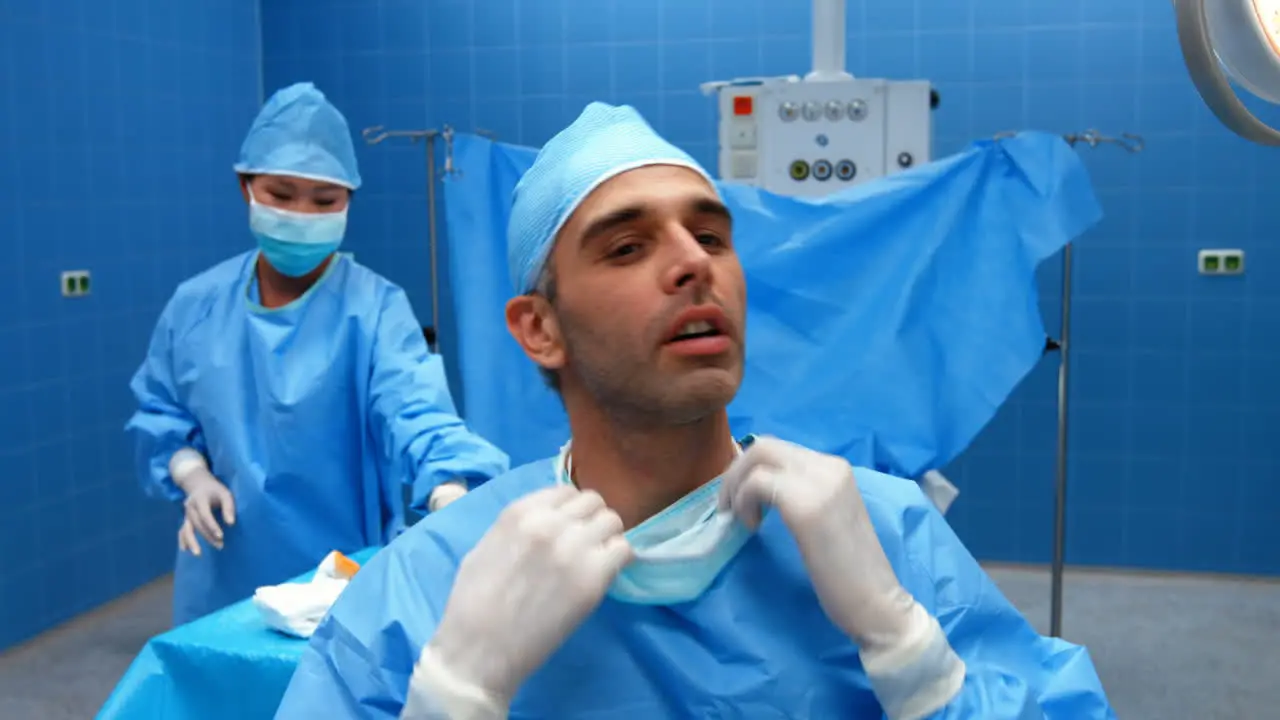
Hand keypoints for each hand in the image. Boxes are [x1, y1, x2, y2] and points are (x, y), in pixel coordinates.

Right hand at [170, 450, 235, 551]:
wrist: (198, 483)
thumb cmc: (215, 490)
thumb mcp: (225, 493)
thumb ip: (228, 507)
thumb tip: (231, 523)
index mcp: (200, 499)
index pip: (205, 515)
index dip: (212, 526)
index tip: (221, 536)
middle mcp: (190, 507)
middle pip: (197, 524)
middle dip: (207, 536)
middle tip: (220, 546)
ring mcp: (186, 514)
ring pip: (187, 529)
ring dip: (192, 541)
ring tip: (198, 554)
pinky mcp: (186, 518)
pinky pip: (182, 530)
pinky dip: (183, 539)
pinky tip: (185, 550)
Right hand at [422, 485, 632, 703]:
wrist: (479, 650)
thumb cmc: (472, 604)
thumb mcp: (484, 547)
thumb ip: (517, 528)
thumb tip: (546, 521)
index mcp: (520, 512)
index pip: (566, 491)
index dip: (572, 509)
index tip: (572, 526)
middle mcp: (550, 523)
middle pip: (593, 503)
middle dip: (592, 520)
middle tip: (587, 544)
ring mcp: (574, 549)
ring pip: (613, 522)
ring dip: (608, 537)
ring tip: (598, 559)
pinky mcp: (593, 578)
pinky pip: (623, 551)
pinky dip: (619, 559)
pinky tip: (606, 574)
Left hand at [719, 436, 915, 650]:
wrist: (877, 603)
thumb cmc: (848, 573)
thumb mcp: (824, 518)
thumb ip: (801, 495)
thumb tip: (757, 485)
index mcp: (835, 469)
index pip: (779, 450)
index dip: (749, 470)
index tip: (738, 499)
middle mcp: (829, 467)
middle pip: (764, 446)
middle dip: (735, 473)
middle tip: (728, 508)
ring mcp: (819, 482)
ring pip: (758, 457)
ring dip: (735, 486)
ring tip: (738, 518)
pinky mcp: (806, 506)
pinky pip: (757, 484)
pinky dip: (744, 502)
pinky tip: (752, 528)